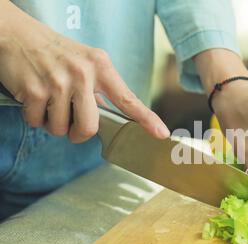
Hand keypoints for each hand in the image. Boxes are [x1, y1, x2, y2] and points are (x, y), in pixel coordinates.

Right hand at [0, 1, 168, 142]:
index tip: (162, 134)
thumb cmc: (54, 52)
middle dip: (77, 133)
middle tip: (70, 122)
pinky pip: (37, 123)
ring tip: (48, 99)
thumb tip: (109, 119)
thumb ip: (99, 88)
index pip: (128, 99)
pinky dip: (34, 117)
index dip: (147, 119)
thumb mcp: (85, 62)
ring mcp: (58, 83)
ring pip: (60, 129)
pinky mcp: (34, 90)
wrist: (14, 34)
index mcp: (100, 67)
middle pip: (89, 128)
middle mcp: (82, 74)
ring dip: (52, 122)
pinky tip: (34, 97)